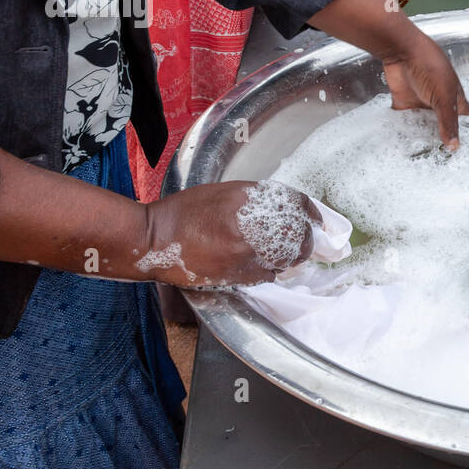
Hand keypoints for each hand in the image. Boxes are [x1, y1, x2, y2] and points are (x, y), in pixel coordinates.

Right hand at [141, 181, 320, 287]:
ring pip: (288, 259)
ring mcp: (247, 252)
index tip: (314, 219)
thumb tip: (285, 209)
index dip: (311, 212)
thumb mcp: (225, 193)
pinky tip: (257, 264)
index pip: (298, 204)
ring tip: (278, 252)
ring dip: (289, 257)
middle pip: (300, 236)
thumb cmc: (185, 212)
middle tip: (301, 240)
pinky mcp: (239, 275)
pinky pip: (269, 275)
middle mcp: (253, 225)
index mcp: (250, 198)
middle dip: (304, 239)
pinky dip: (269, 270)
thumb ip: (257, 199)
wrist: (154, 239)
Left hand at [380, 24, 468, 149]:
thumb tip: (454, 145)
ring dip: (422, 139)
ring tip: (424, 159)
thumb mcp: (444, 96)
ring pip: (423, 127)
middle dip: (443, 141)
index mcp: (455, 99)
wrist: (401, 51)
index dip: (467, 134)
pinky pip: (404, 123)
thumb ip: (448, 121)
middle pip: (443, 126)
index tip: (467, 151)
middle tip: (444, 161)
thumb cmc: (429, 65)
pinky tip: (405, 146)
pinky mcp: (404, 105)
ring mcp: (421, 104)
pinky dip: (403, 132)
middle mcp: (439, 103)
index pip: (465, 120)